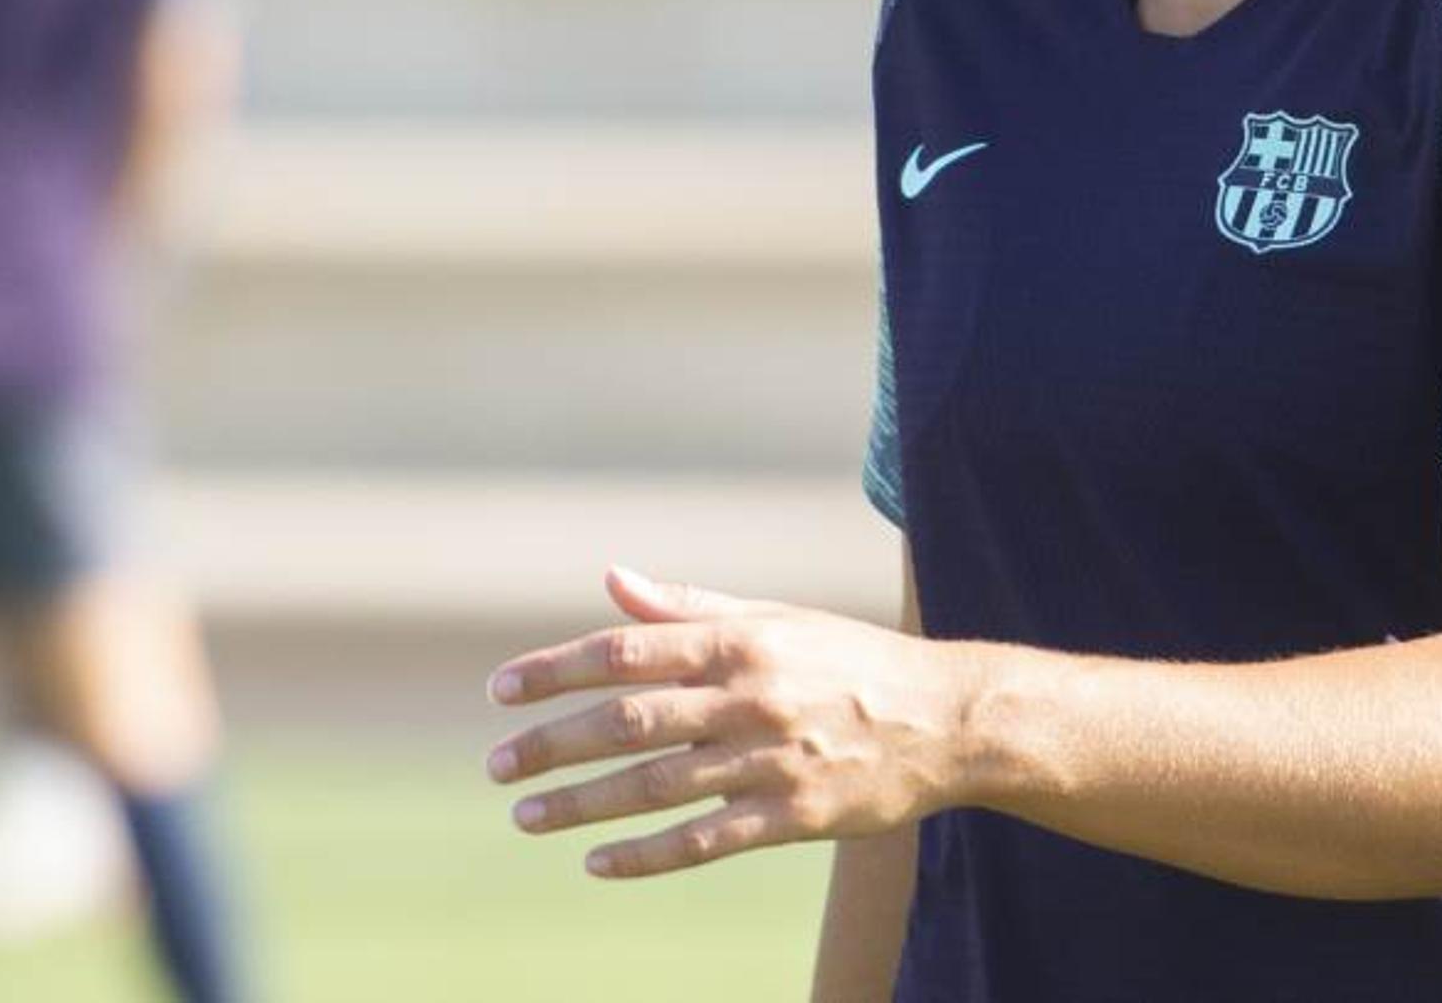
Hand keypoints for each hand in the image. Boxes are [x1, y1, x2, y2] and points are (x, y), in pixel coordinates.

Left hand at [485, 564, 972, 878]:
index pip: (626, 651)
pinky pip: (705, 840)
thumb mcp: (775, 618)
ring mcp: (771, 760)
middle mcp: (751, 697)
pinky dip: (646, 854)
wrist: (946, 718)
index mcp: (742, 640)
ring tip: (526, 816)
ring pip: (656, 786)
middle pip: (629, 721)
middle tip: (496, 765)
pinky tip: (597, 861)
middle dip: (553, 743)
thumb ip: (691, 606)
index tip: (501, 692)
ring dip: (582, 803)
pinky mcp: (793, 816)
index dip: (557, 671)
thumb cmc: (849, 660)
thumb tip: (613, 580)